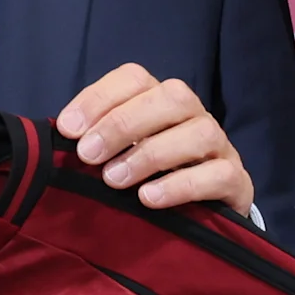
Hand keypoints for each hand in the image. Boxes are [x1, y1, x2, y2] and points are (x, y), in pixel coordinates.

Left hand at [57, 65, 252, 214]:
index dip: (100, 98)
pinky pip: (217, 175)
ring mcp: (219, 147)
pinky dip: (180, 185)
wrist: (202, 216)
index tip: (68, 129)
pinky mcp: (235, 181)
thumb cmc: (149, 179)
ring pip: (199, 133)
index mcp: (161, 101)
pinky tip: (148, 199)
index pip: (135, 79)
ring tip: (114, 180)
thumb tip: (58, 139)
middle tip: (89, 155)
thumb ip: (94, 143)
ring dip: (150, 155)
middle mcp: (194, 115)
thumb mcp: (118, 156)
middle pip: (171, 97)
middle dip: (123, 124)